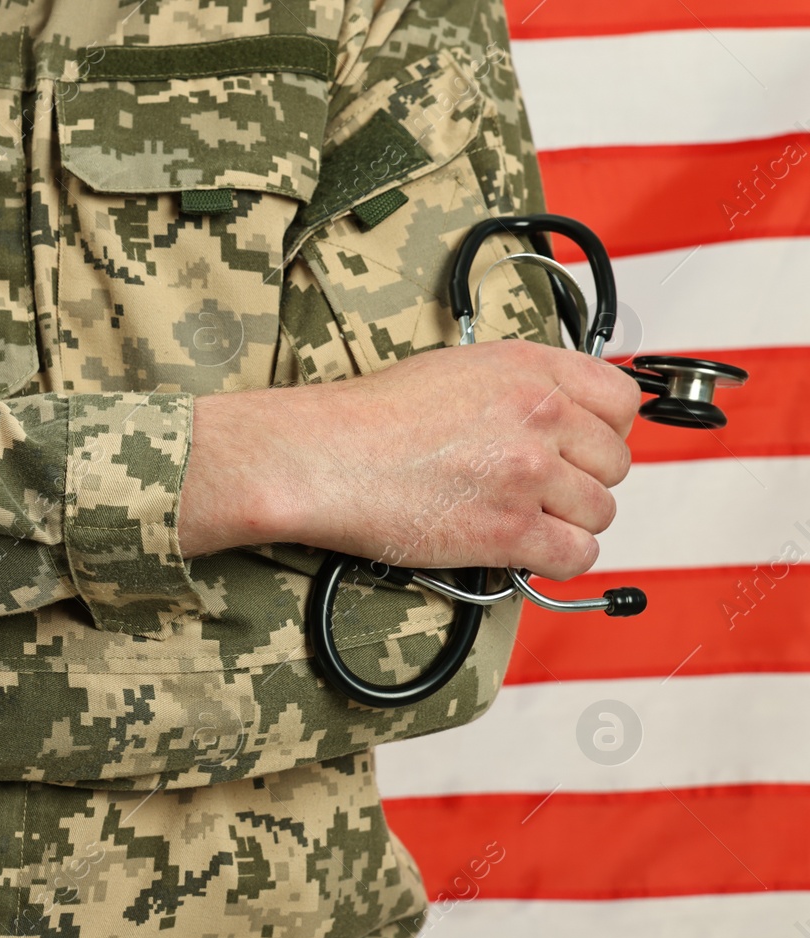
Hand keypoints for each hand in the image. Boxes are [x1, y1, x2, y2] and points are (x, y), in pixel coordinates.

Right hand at [180, 340, 643, 581]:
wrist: (323, 457)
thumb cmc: (369, 418)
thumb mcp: (457, 369)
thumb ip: (520, 387)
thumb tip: (559, 416)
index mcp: (530, 369)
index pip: (622, 402)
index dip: (605, 431)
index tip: (582, 448)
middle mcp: (540, 417)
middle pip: (614, 463)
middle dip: (582, 481)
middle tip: (539, 491)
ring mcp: (529, 475)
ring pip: (599, 513)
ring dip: (566, 523)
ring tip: (522, 521)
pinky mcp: (510, 530)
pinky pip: (575, 556)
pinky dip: (555, 560)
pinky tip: (524, 551)